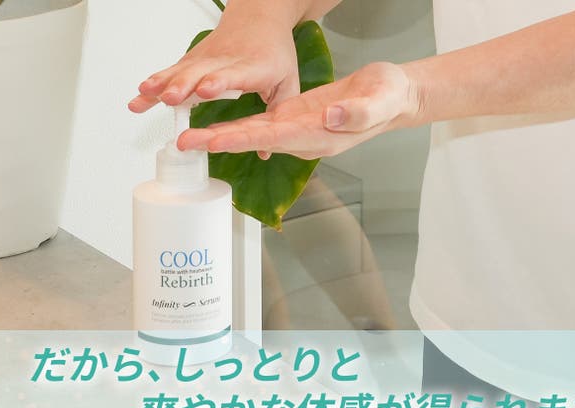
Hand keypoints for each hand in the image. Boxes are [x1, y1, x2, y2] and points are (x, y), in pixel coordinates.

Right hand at [128, 16, 299, 112]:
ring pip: (182, 70)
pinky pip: (173, 70)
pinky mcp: (194, 58)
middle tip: (169, 98)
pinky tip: (141, 93)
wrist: (260, 17)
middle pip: (201, 73)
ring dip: (162, 83)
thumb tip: (266, 151)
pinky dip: (156, 81)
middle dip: (183, 85)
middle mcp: (226, 60)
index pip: (234, 74)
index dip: (219, 81)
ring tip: (145, 95)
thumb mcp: (287, 81)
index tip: (206, 90)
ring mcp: (207, 58)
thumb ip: (278, 112)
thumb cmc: (274, 51)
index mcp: (253, 67)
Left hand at [177, 62, 419, 159]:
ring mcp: (295, 130)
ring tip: (187, 138)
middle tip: (184, 143)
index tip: (215, 140)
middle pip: (253, 141)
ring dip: (219, 137)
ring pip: (251, 135)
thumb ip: (357, 113)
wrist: (390, 96)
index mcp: (319, 136)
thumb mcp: (380, 99)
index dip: (243, 139)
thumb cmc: (387, 97)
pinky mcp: (291, 118)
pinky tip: (213, 127)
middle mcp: (302, 138)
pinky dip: (234, 126)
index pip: (274, 138)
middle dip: (218, 143)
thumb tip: (331, 116)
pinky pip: (257, 124)